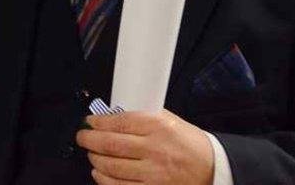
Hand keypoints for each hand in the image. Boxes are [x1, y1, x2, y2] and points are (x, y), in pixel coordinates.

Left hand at [76, 109, 213, 184]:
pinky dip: (104, 180)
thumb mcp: (169, 120)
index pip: (119, 122)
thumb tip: (113, 115)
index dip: (98, 122)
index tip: (90, 122)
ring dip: (95, 160)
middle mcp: (154, 149)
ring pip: (111, 167)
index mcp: (158, 126)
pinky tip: (100, 174)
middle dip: (89, 140)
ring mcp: (153, 173)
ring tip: (92, 155)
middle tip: (82, 137)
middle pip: (110, 144)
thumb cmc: (189, 143)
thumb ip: (142, 117)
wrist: (211, 168)